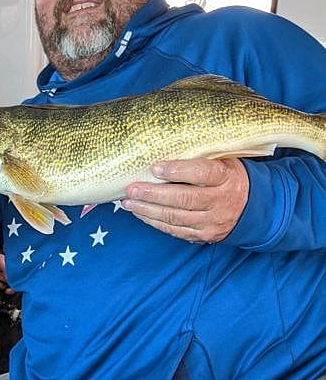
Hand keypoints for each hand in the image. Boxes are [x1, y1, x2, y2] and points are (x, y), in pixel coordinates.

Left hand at [122, 158, 248, 242]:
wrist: (251, 207)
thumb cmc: (227, 177)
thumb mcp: (223, 161)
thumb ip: (201, 155)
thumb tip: (165, 144)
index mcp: (226, 177)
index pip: (202, 173)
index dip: (178, 171)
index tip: (155, 168)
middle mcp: (219, 201)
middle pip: (184, 199)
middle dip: (154, 195)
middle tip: (132, 189)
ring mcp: (211, 221)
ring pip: (175, 217)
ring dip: (148, 210)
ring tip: (128, 201)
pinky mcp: (202, 235)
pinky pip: (174, 230)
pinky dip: (154, 221)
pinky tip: (140, 212)